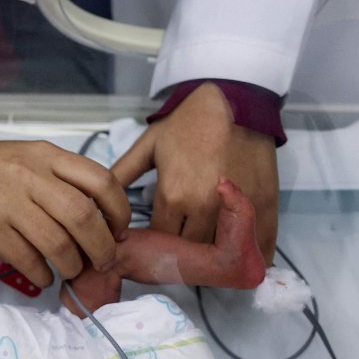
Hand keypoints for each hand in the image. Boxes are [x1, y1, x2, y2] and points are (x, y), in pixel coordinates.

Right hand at [0, 115, 130, 287]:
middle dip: (102, 246)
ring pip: (58, 243)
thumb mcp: (29, 158)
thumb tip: (97, 218)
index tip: (119, 229)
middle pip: (83, 217)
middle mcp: (32, 176)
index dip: (119, 211)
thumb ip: (61, 179)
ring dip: (72, 265)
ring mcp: (9, 203)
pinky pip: (27, 260)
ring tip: (70, 270)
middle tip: (103, 260)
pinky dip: (42, 275)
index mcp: (48, 156)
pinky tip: (43, 276)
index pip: (101, 181)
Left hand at [113, 82, 279, 262]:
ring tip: (209, 252)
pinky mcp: (261, 204)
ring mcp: (235, 208)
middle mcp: (203, 208)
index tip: (157, 244)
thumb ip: (122, 174)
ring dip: (215, 255)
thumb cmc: (188, 122)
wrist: (233, 99)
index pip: (159, 242)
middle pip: (189, 253)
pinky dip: (251, 255)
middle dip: (183, 254)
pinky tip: (245, 259)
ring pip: (221, 251)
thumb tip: (96, 198)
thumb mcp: (149, 145)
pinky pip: (256, 243)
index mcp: (173, 196)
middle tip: (182, 251)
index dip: (157, 246)